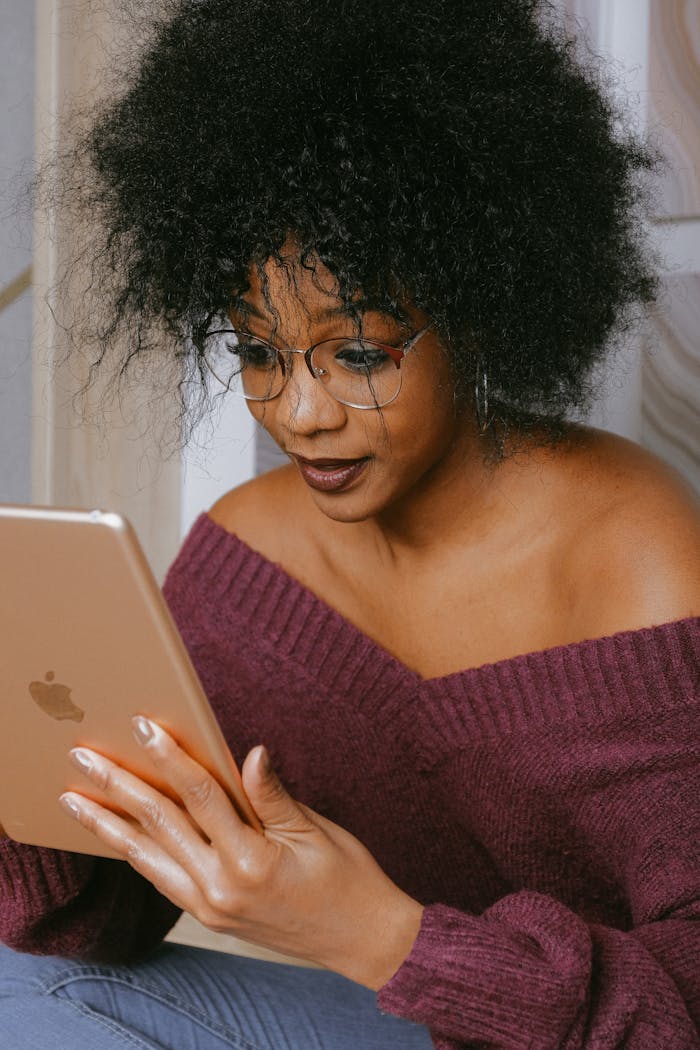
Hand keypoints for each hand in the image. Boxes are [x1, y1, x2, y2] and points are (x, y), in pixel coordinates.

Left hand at [60, 719, 422, 988]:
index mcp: (252, 861)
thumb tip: (252, 753)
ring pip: (148, 858)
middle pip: (161, 826)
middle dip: (118, 787)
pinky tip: (117, 834)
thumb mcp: (315, 830)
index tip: (142, 727)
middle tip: (82, 758)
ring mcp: (211, 909)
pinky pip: (163, 880)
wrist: (361, 940)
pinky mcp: (210, 917)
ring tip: (76, 799)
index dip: (171, 758)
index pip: (201, 798)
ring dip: (110, 825)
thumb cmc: (346, 879)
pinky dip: (136, 854)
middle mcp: (221, 889)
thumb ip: (273, 794)